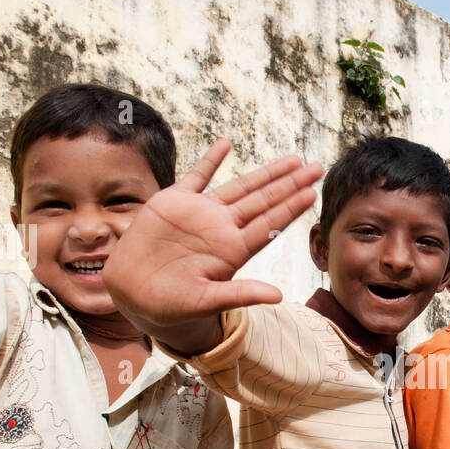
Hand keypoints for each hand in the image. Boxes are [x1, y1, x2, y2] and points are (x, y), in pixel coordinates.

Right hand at [103, 140, 322, 350]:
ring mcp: (200, 214)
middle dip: (290, 184)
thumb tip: (278, 297)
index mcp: (232, 251)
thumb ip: (240, 294)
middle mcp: (222, 229)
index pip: (269, 225)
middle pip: (264, 201)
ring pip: (240, 186)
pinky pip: (196, 176)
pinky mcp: (174, 202)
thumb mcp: (206, 302)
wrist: (133, 293)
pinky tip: (226, 144)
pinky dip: (210, 160)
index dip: (290, 208)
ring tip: (292, 159)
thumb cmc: (171, 304)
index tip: (312, 193)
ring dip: (266, 173)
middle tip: (316, 168)